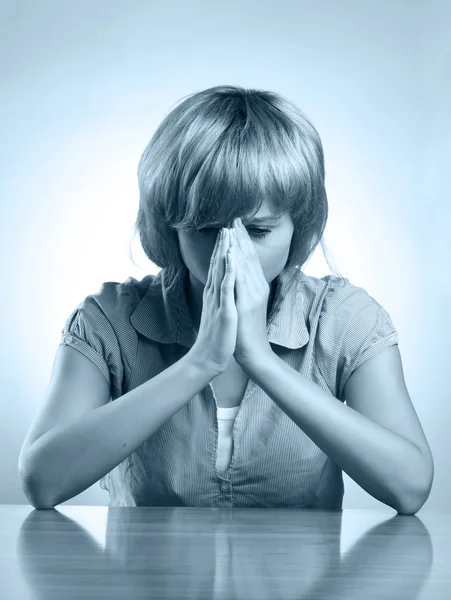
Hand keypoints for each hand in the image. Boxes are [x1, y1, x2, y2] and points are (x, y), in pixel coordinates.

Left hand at [229, 218, 272, 365]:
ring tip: (233, 227)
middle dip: (240, 237)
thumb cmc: (246, 332)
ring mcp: (252, 295)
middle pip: (248, 257)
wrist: (253, 353)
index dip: (242, 241)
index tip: (236, 225)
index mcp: (255, 287)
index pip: (248, 259)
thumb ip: (245, 290)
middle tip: (235, 217)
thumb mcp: (246, 306)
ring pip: (245, 264)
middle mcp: (256, 287)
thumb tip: (240, 278)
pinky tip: (231, 253)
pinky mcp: (246, 304)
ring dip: (238, 245)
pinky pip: (239, 280)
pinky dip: (236, 265)